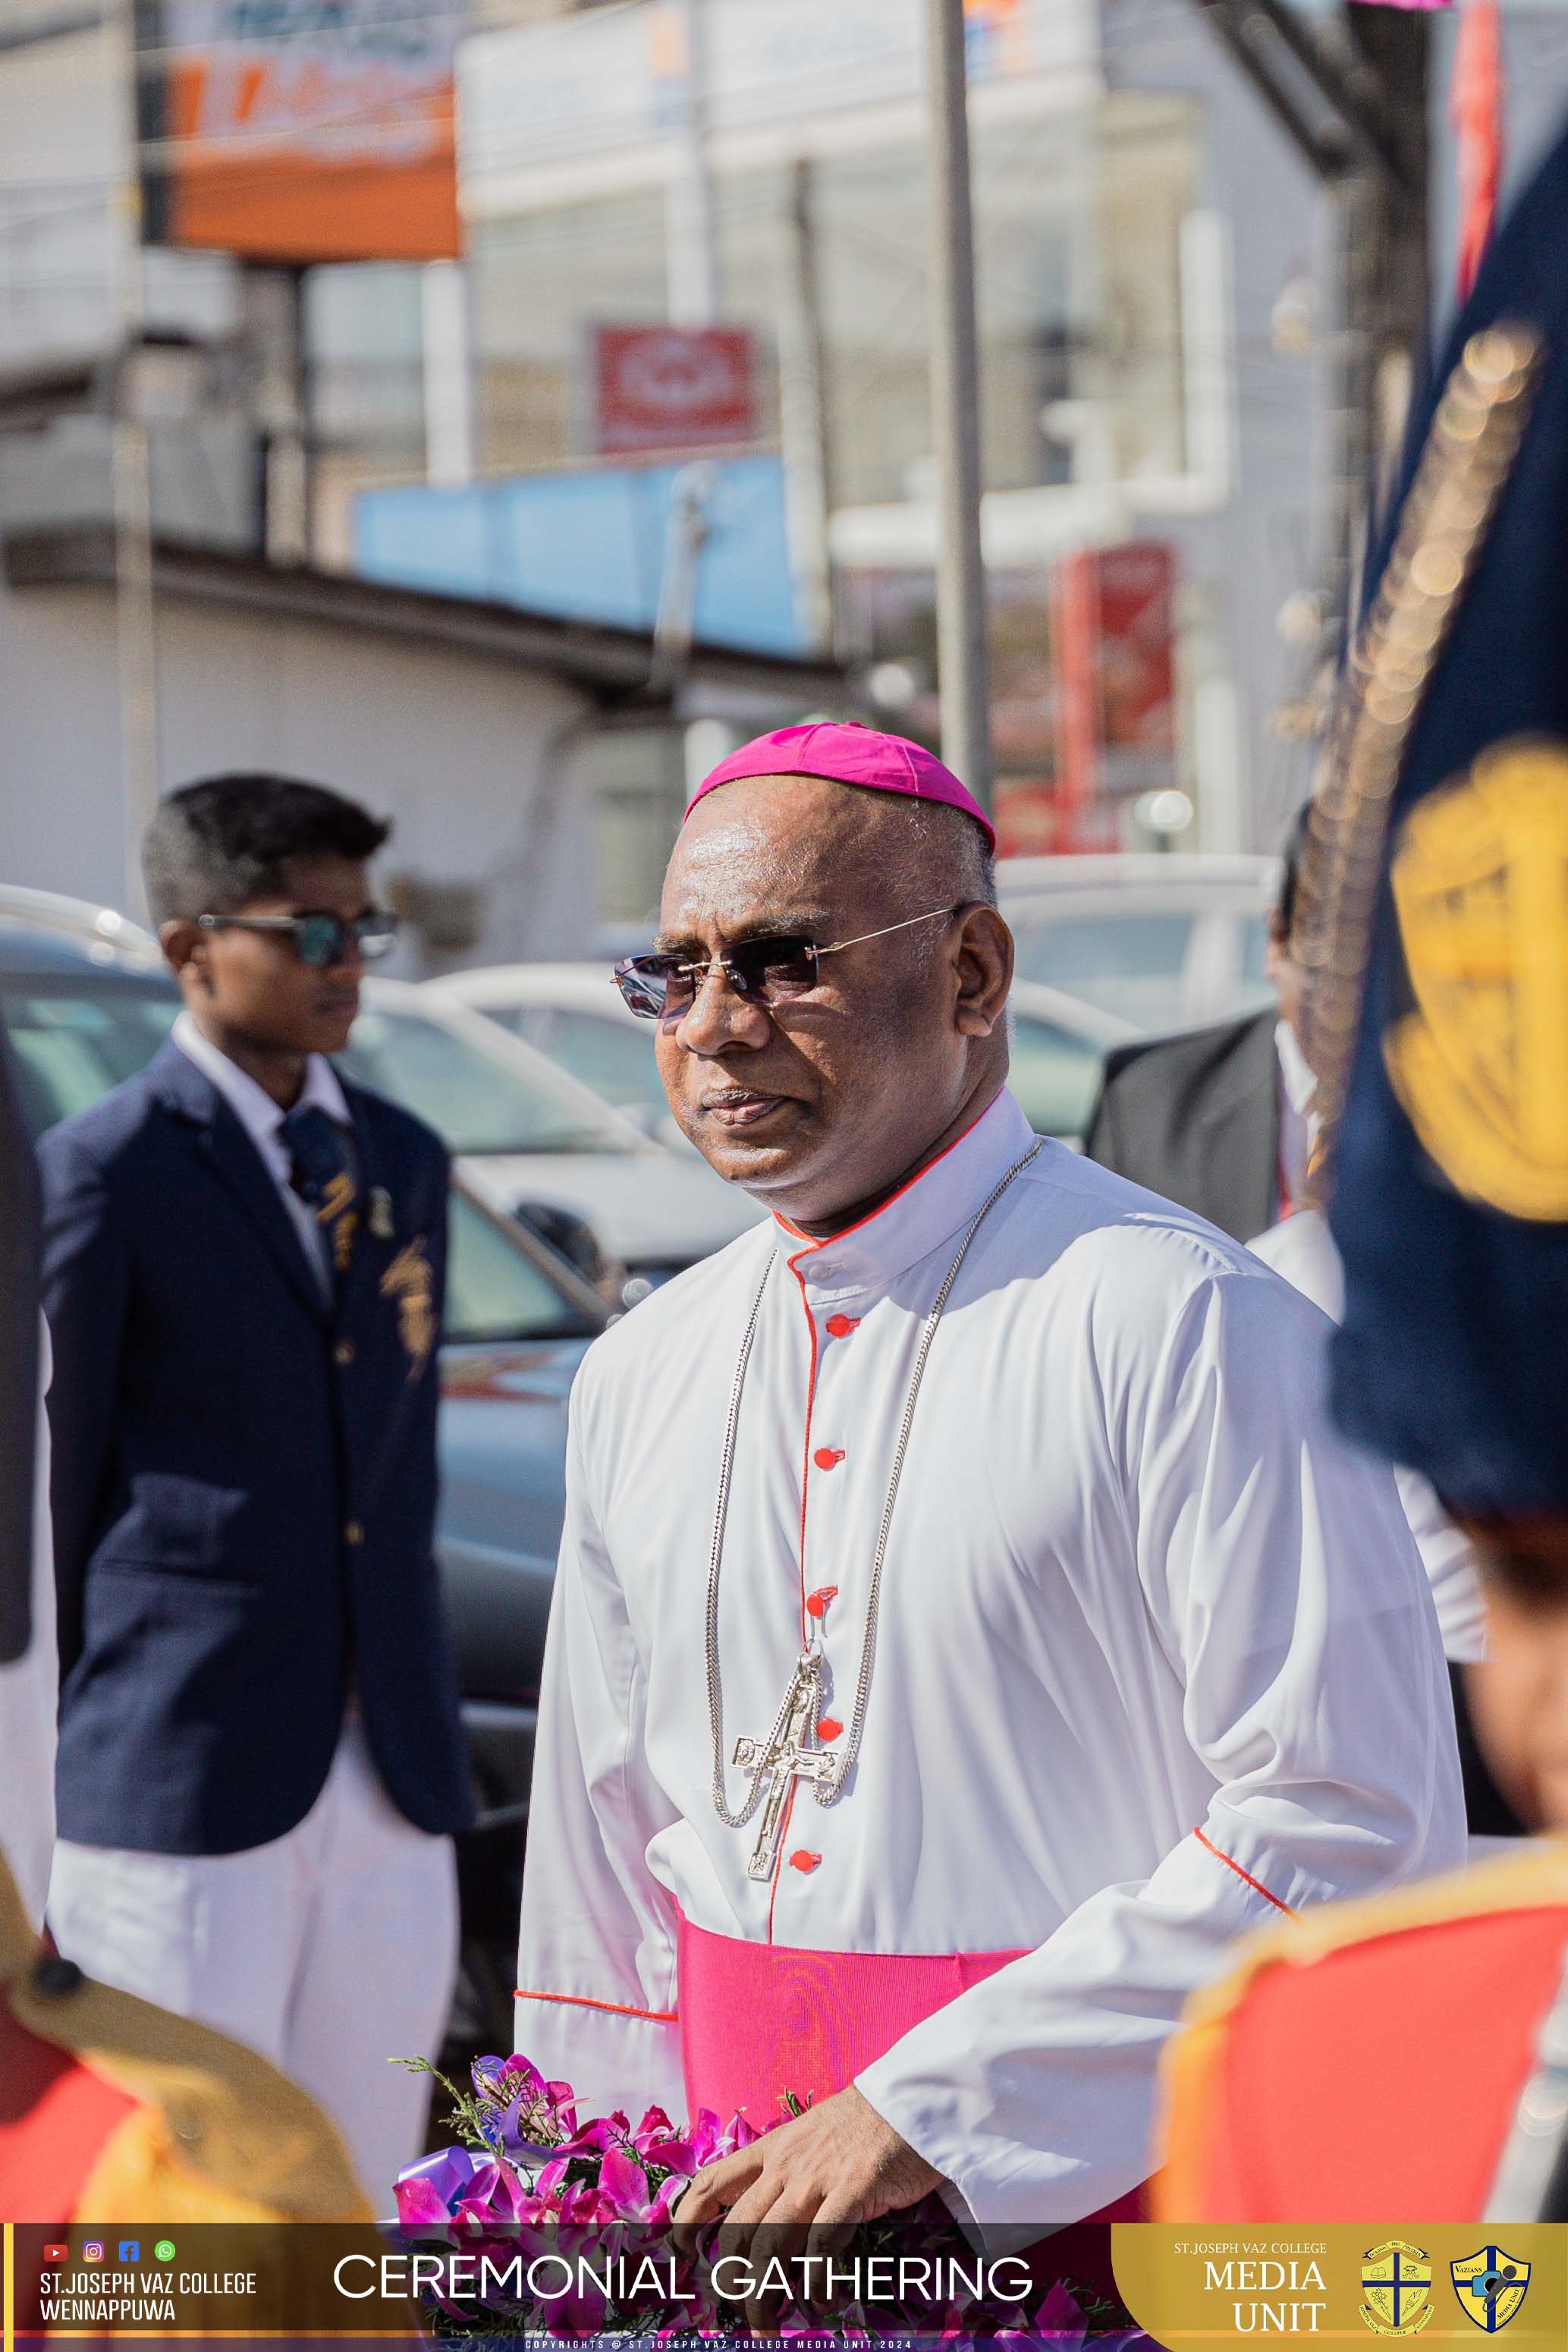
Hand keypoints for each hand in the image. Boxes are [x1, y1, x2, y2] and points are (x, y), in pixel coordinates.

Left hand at [672, 2085, 941, 2321]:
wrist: (908, 2098)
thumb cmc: (864, 2123)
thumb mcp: (811, 2137)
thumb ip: (788, 2172)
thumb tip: (769, 2221)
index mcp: (771, 2149)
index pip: (711, 2182)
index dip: (687, 2221)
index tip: (680, 2255)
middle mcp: (785, 2165)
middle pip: (737, 2230)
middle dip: (732, 2282)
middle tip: (743, 2314)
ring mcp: (816, 2177)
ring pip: (769, 2245)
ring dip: (764, 2296)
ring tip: (769, 2328)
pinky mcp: (851, 2189)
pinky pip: (820, 2246)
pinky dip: (815, 2282)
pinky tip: (822, 2299)